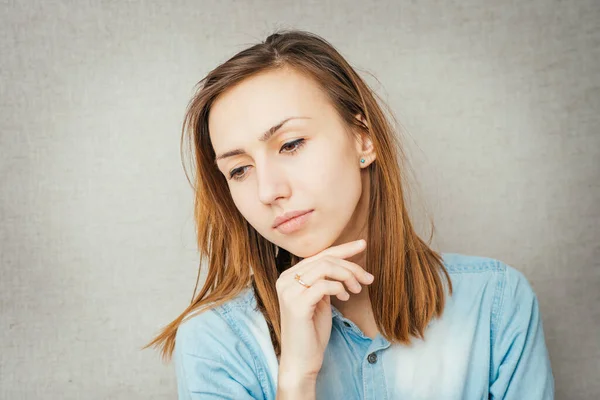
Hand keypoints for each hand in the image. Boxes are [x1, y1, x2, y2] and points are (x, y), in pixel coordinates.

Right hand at [275, 239, 373, 379]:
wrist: (302, 360)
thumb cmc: (312, 331)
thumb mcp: (321, 299)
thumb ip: (325, 280)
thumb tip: (346, 262)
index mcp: (289, 276)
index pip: (318, 255)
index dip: (342, 249)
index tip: (362, 244)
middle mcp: (285, 280)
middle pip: (324, 259)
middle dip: (350, 266)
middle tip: (367, 278)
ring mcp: (289, 291)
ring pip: (325, 268)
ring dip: (347, 276)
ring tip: (357, 289)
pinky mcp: (296, 304)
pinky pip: (324, 285)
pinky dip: (339, 288)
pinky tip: (345, 297)